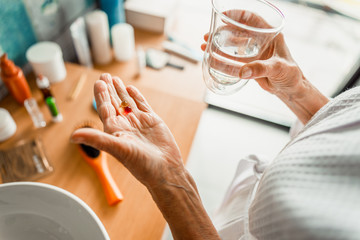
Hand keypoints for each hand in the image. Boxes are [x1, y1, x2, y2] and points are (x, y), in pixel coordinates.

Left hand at [71, 73, 183, 187]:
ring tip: (115, 79)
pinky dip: (136, 97)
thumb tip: (72, 136)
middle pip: (114, 103)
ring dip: (120, 91)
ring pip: (127, 102)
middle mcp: (125, 125)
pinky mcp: (152, 121)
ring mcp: (139, 122)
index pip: (104, 108)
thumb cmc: (141, 164)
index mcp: (114, 131)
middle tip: (104, 76)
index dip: (101, 95)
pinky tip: (130, 89)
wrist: (165, 169)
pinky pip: (142, 105)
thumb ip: (96, 139)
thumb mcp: (117, 149)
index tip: (98, 82)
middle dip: (108, 89)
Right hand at [201, 10, 306, 98]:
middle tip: (208, 35)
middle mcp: (261, 41)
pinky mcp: (250, 64)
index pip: (252, 19)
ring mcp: (255, 52)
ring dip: (219, 45)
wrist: (291, 89)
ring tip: (205, 45)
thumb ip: (260, 69)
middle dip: (222, 32)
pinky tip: (212, 58)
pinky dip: (223, 58)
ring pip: (233, 45)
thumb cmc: (291, 75)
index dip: (237, 15)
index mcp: (271, 35)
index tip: (222, 16)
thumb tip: (241, 72)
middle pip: (238, 31)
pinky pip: (234, 59)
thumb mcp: (277, 69)